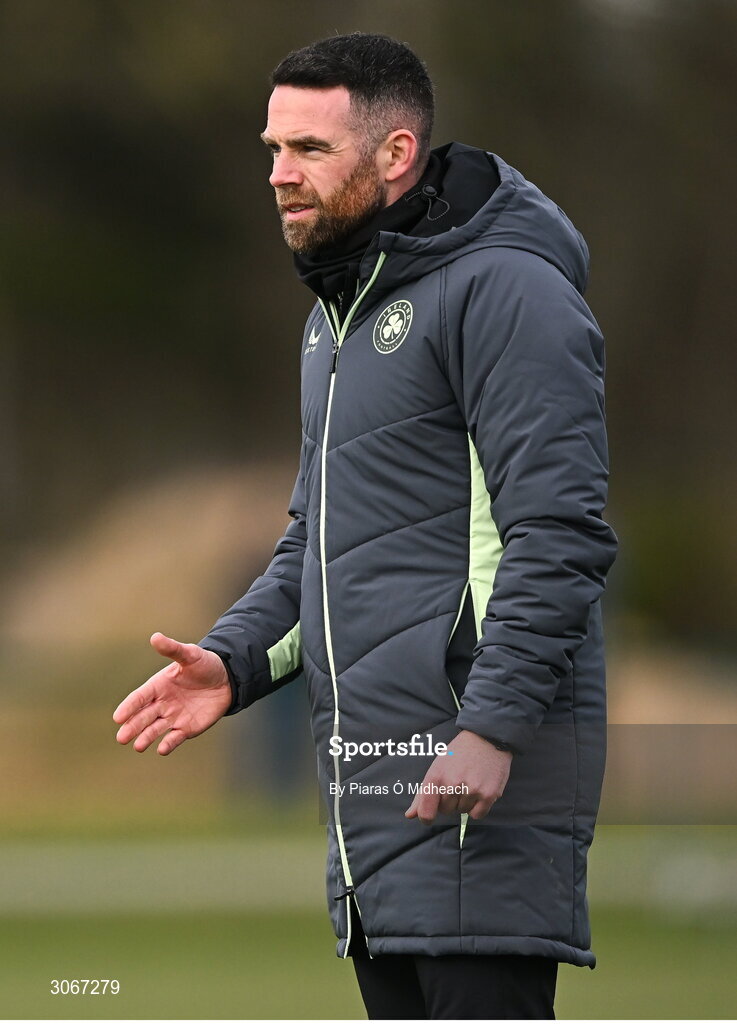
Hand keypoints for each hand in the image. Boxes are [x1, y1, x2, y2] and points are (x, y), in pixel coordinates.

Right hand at [113, 633, 230, 755]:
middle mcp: (162, 703)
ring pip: (155, 729)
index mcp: (158, 686)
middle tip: (121, 737)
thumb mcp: (190, 655)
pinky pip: (175, 738)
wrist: (226, 679)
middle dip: (133, 727)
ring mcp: (173, 717)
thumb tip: (155, 637)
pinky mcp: (187, 728)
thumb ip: (173, 649)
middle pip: (143, 716)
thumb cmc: (205, 664)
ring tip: (138, 746)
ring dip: (146, 737)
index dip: (129, 707)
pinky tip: (162, 749)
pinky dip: (168, 744)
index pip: (139, 698)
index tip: (118, 717)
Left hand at [405, 729, 511, 823]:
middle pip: (446, 810)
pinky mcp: (488, 794)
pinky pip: (477, 815)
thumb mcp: (437, 767)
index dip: (426, 817)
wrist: (485, 739)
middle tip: (458, 781)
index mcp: (436, 777)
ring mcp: (471, 790)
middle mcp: (452, 784)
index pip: (426, 812)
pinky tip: (479, 789)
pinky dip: (478, 807)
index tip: (429, 816)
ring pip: (462, 812)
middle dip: (450, 800)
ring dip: (465, 802)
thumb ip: (423, 793)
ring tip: (470, 781)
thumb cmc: (458, 754)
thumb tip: (409, 815)